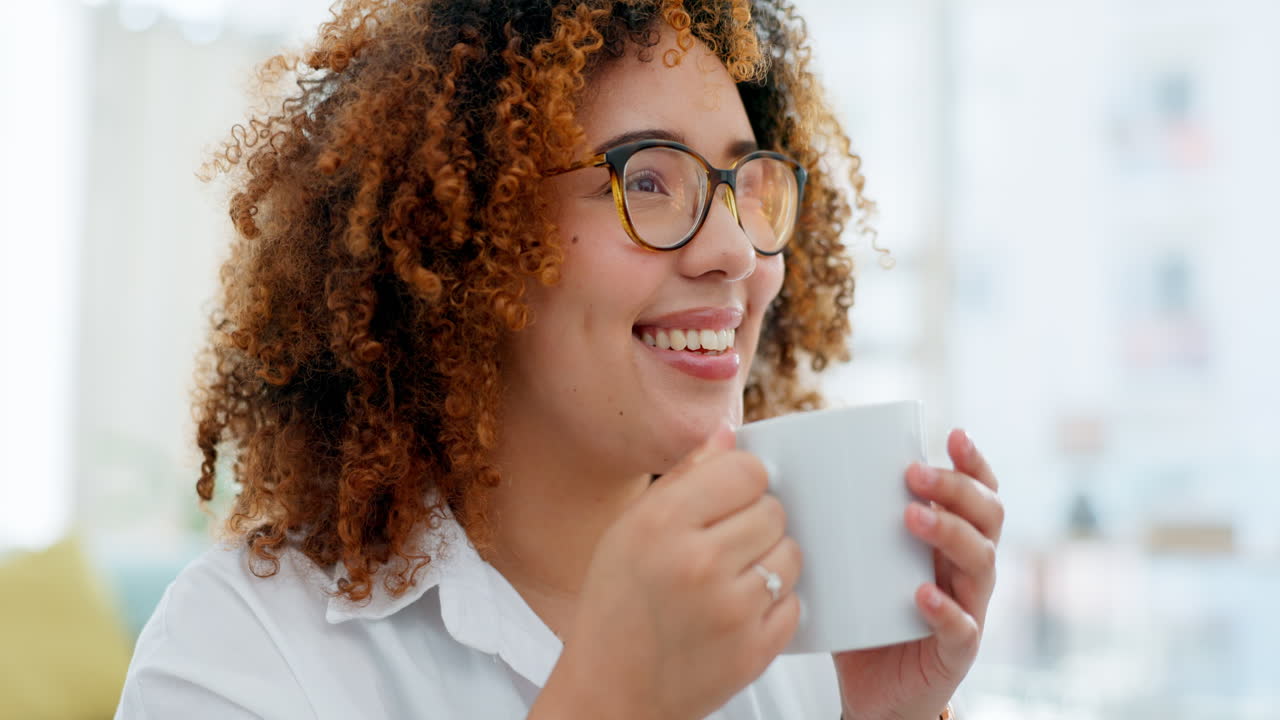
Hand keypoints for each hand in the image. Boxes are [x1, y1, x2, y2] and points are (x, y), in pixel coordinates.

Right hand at [533, 425, 802, 719]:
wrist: (611, 693)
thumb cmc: (616, 605)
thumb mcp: (629, 529)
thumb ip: (685, 477)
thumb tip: (729, 433)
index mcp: (661, 524)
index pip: (746, 470)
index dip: (741, 481)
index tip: (726, 498)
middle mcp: (697, 563)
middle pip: (773, 510)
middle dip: (755, 522)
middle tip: (722, 545)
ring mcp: (730, 610)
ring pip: (791, 553)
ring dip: (769, 561)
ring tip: (731, 578)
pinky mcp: (754, 650)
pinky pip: (795, 602)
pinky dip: (774, 604)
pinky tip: (738, 610)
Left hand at [832, 429, 1002, 719]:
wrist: (871, 695)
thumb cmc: (861, 617)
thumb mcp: (852, 563)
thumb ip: (834, 522)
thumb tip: (776, 469)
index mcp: (948, 542)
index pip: (977, 493)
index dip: (973, 463)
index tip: (952, 435)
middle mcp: (966, 570)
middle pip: (988, 517)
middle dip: (957, 489)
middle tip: (914, 475)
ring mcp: (968, 609)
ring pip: (981, 562)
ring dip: (950, 532)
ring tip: (912, 517)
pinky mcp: (956, 652)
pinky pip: (962, 627)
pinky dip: (945, 608)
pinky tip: (922, 593)